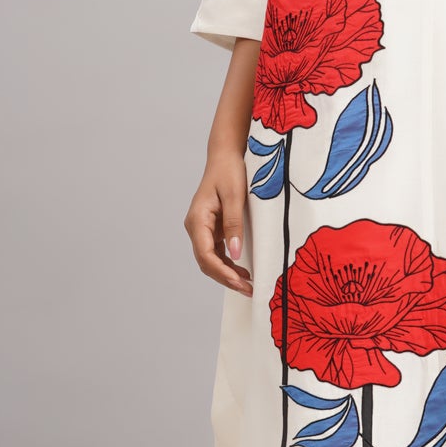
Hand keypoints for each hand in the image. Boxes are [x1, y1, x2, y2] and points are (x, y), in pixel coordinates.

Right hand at [185, 148, 252, 293]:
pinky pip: (216, 252)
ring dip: (227, 274)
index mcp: (197, 220)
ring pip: (210, 260)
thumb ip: (234, 225)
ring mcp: (202, 229)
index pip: (205, 255)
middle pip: (206, 262)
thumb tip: (235, 253)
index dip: (222, 272)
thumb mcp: (235, 196)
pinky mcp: (211, 229)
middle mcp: (196, 227)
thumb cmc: (230, 172)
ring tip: (248, 285)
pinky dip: (228, 264)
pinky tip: (242, 271)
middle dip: (226, 278)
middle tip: (249, 290)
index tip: (240, 283)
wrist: (225, 156)